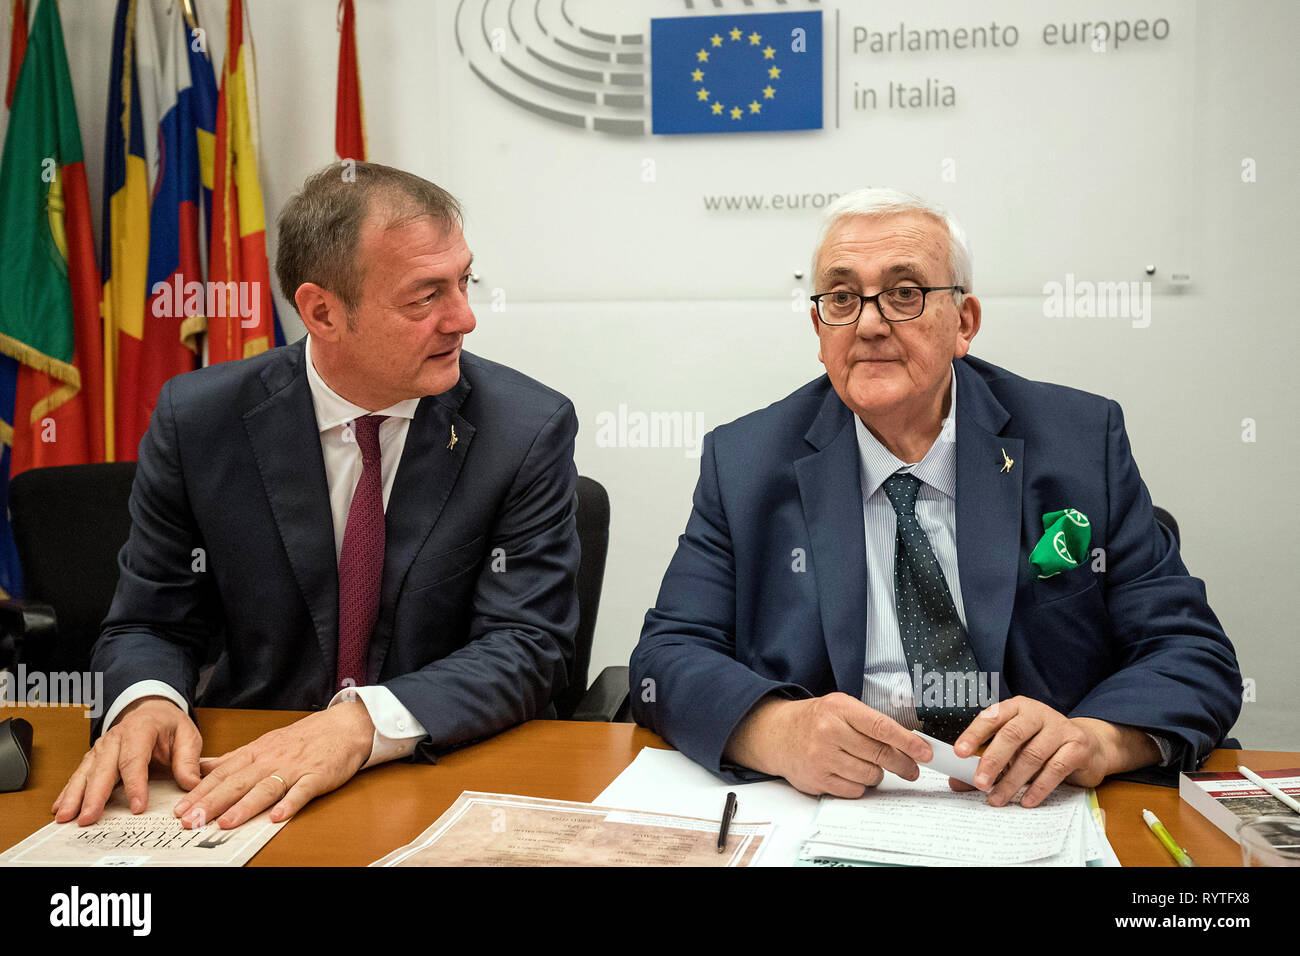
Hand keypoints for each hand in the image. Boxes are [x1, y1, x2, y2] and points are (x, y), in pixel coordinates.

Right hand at [52, 696, 201, 824]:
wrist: (152, 710)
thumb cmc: (169, 725)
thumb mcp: (188, 735)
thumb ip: (188, 760)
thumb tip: (191, 784)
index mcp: (140, 729)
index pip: (135, 759)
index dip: (135, 784)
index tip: (137, 807)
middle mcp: (115, 738)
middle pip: (103, 768)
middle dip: (95, 795)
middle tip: (88, 818)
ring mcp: (101, 748)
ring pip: (85, 772)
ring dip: (74, 796)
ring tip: (66, 817)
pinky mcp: (93, 758)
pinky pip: (79, 775)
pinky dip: (68, 792)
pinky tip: (60, 807)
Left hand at [172, 701, 374, 828]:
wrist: (342, 727)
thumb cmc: (303, 739)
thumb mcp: (264, 744)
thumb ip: (234, 759)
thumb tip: (202, 769)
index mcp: (256, 753)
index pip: (222, 774)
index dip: (200, 792)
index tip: (180, 809)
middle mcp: (271, 760)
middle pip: (238, 782)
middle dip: (212, 803)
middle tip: (192, 820)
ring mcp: (294, 768)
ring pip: (266, 788)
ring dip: (245, 806)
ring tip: (226, 823)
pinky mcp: (317, 776)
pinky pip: (302, 791)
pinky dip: (290, 803)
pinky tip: (277, 817)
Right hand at [725, 693, 932, 797]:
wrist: (777, 734)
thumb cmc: (816, 720)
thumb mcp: (840, 708)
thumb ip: (870, 722)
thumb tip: (909, 744)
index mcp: (839, 709)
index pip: (881, 727)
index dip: (908, 741)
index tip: (925, 752)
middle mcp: (829, 732)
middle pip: (879, 754)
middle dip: (903, 764)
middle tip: (913, 769)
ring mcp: (821, 757)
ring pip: (870, 775)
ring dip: (876, 774)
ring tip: (867, 764)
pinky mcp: (817, 779)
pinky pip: (854, 789)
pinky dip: (859, 784)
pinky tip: (850, 772)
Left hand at [951, 697, 1145, 806]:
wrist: (1089, 745)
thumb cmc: (1043, 744)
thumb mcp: (1014, 749)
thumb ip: (987, 762)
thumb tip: (956, 782)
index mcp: (1017, 707)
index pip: (992, 717)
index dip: (974, 734)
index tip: (960, 752)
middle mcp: (1037, 713)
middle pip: (1011, 735)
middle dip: (992, 761)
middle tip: (979, 783)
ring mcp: (1060, 728)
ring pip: (1032, 755)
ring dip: (1012, 781)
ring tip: (997, 798)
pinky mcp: (1078, 747)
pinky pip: (1055, 768)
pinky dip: (1038, 787)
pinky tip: (1027, 800)